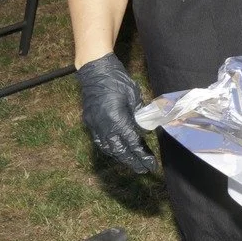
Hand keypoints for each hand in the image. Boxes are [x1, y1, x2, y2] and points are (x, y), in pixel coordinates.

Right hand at [77, 54, 156, 173]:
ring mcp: (95, 125)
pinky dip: (109, 148)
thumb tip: (146, 129)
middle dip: (132, 161)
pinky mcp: (89, 122)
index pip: (133, 144)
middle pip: (120, 151)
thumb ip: (140, 115)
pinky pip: (99, 141)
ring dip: (120, 157)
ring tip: (131, 163)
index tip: (151, 165)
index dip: (142, 156)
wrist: (95, 70)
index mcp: (117, 120)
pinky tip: (116, 151)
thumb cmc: (117, 80)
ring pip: (108, 148)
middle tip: (143, 170)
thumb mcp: (134, 96)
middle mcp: (104, 126)